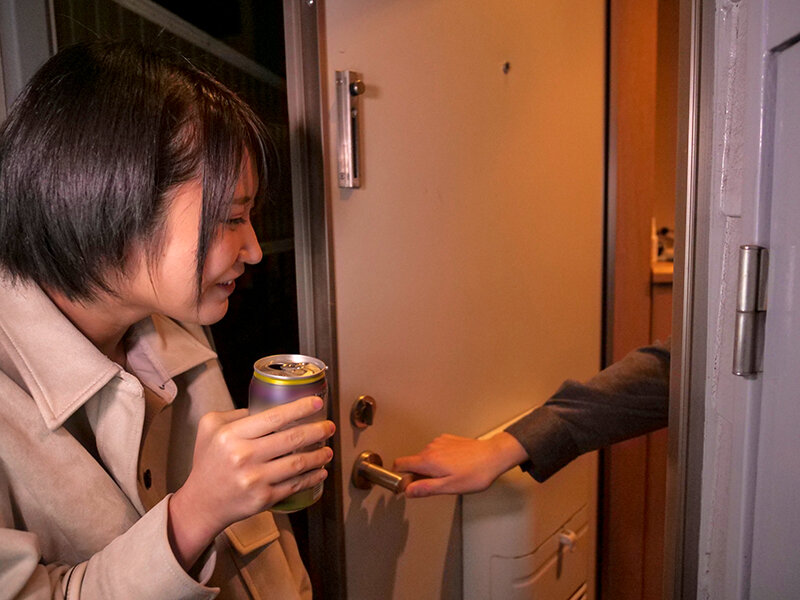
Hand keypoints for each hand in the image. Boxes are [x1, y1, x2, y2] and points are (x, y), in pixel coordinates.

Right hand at [168, 396, 334, 568]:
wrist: (201, 503)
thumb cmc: (208, 462)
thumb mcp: (210, 429)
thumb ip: (236, 414)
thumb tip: (267, 405)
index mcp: (232, 435)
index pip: (274, 417)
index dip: (300, 408)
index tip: (317, 403)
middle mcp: (243, 456)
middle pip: (291, 439)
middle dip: (317, 431)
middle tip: (329, 426)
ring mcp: (254, 480)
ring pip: (297, 463)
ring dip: (319, 455)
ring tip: (328, 449)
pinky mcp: (263, 499)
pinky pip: (294, 485)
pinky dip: (312, 477)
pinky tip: (321, 471)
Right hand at [393, 432, 527, 497]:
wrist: (493, 456)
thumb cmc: (475, 473)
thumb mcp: (449, 487)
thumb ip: (426, 488)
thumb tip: (407, 491)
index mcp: (428, 460)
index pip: (400, 464)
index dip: (398, 475)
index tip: (406, 484)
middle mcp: (430, 448)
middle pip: (413, 462)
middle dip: (419, 474)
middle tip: (437, 484)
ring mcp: (439, 442)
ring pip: (425, 456)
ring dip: (431, 467)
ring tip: (450, 475)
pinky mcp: (448, 439)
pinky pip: (436, 450)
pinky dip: (440, 458)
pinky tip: (455, 465)